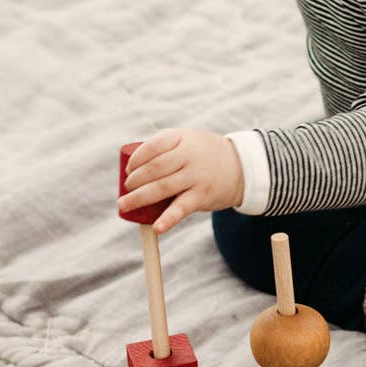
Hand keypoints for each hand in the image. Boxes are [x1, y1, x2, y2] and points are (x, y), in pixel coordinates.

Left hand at [118, 129, 244, 233]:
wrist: (241, 167)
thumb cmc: (204, 154)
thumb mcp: (187, 140)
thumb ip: (163, 147)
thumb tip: (130, 167)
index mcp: (182, 138)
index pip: (152, 147)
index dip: (135, 160)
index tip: (128, 170)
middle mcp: (189, 156)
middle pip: (154, 169)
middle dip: (134, 181)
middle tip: (126, 189)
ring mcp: (196, 177)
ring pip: (162, 188)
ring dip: (138, 198)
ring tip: (124, 205)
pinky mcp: (202, 196)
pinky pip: (181, 209)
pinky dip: (167, 220)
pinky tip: (156, 228)